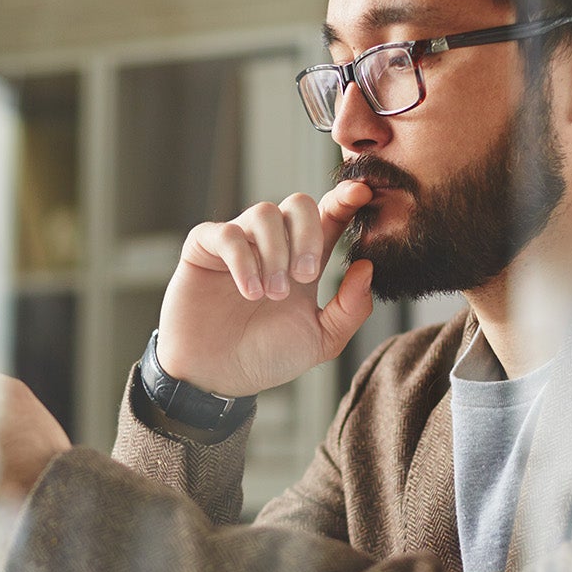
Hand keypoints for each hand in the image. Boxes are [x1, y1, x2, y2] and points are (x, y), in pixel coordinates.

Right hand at [156, 180, 375, 396]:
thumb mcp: (321, 340)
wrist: (217, 377)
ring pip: (264, 213)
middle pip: (298, 204)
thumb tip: (367, 267)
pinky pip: (227, 233)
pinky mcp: (204, 248)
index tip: (361, 193)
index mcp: (304, 259)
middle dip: (309, 234)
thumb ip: (351, 309)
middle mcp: (273, 245)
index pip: (328, 216)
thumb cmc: (266, 357)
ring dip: (276, 253)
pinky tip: (250, 292)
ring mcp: (238, 243)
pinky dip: (243, 260)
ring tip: (273, 294)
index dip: (345, 200)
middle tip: (307, 276)